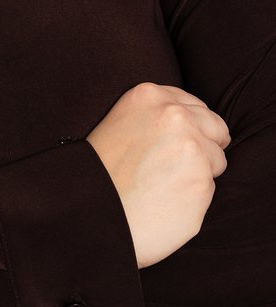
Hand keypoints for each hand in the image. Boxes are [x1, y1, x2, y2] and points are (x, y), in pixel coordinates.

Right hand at [86, 82, 230, 267]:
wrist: (90, 211)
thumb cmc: (102, 172)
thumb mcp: (122, 121)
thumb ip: (157, 115)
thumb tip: (195, 123)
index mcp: (149, 95)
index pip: (194, 104)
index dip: (188, 127)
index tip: (170, 145)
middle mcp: (174, 115)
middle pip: (215, 128)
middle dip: (202, 146)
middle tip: (169, 167)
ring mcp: (191, 148)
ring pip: (216, 160)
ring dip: (198, 174)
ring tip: (161, 186)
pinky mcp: (202, 182)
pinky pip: (209, 189)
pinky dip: (192, 199)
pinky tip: (165, 203)